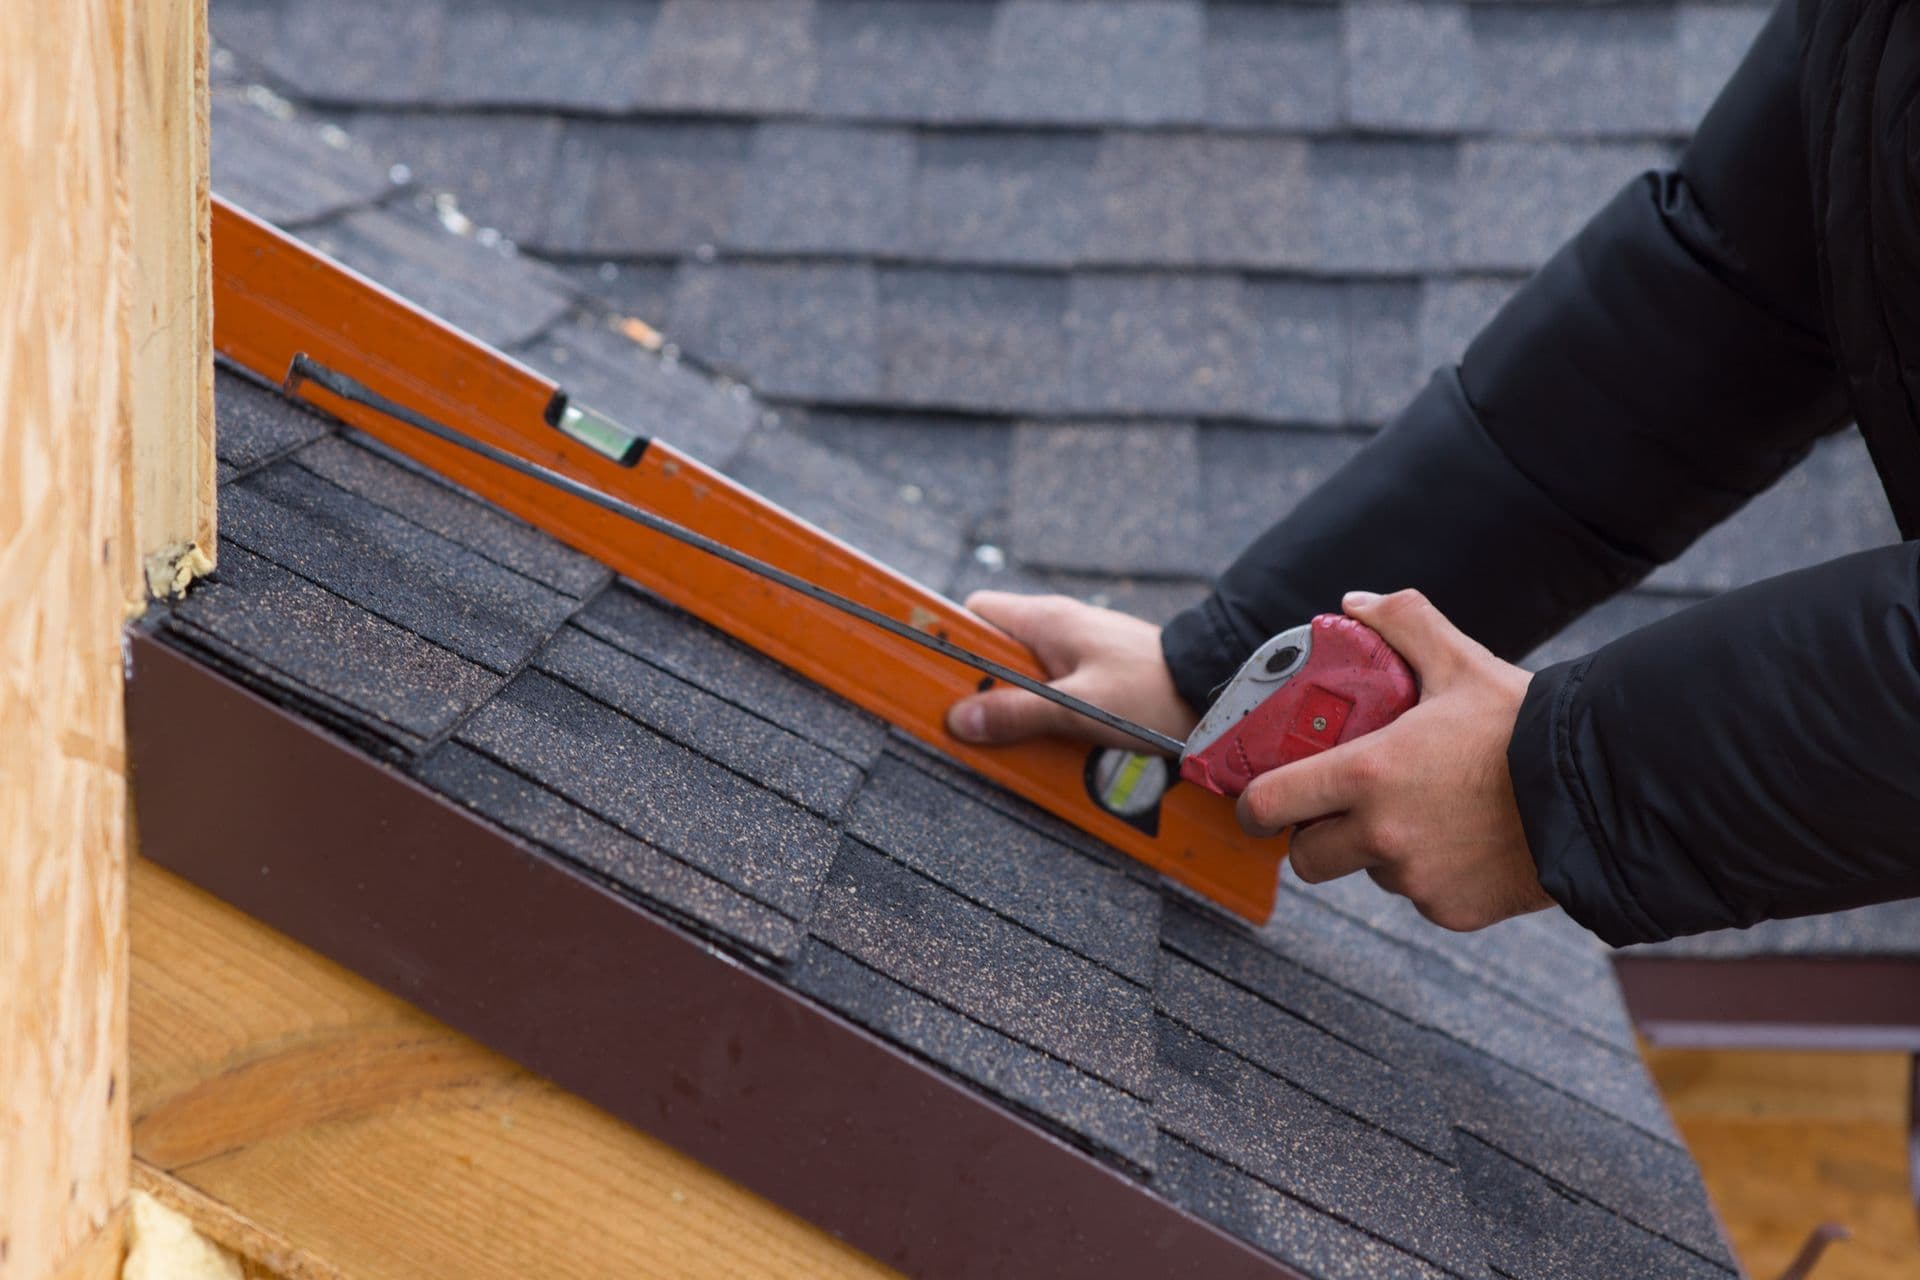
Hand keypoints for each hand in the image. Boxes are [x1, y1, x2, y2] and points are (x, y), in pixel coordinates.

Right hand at [945, 592, 1197, 750]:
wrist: (1217, 688)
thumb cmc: (1155, 689)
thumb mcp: (1080, 709)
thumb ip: (1017, 715)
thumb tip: (959, 721)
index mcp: (1044, 621)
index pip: (972, 614)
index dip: (948, 642)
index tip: (930, 674)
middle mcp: (1057, 628)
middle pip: (994, 654)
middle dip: (984, 690)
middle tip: (981, 725)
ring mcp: (1078, 650)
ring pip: (1024, 678)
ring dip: (1020, 710)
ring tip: (1026, 741)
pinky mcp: (1097, 674)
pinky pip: (1054, 692)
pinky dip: (1048, 717)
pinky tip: (1058, 743)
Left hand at [1236, 589, 1551, 931]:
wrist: (1604, 793)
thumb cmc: (1527, 726)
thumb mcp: (1461, 661)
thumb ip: (1401, 624)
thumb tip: (1353, 605)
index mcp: (1368, 773)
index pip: (1270, 805)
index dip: (1256, 806)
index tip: (1261, 802)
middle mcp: (1382, 834)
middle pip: (1307, 858)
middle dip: (1315, 836)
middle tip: (1342, 809)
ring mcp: (1416, 879)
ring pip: (1370, 873)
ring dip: (1380, 852)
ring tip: (1428, 813)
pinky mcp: (1452, 911)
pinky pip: (1421, 897)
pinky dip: (1433, 876)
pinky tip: (1468, 842)